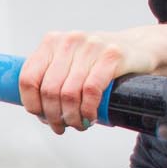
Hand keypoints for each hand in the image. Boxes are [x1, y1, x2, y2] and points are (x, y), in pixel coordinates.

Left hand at [19, 28, 159, 134]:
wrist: (139, 48)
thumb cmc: (100, 62)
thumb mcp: (71, 62)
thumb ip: (52, 78)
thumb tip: (38, 109)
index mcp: (52, 42)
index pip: (28, 78)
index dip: (32, 104)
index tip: (42, 116)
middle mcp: (69, 41)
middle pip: (49, 90)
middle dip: (54, 116)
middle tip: (62, 126)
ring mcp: (91, 46)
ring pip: (69, 93)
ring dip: (72, 117)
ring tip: (78, 124)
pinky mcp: (112, 55)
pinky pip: (91, 90)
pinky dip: (88, 110)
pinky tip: (91, 117)